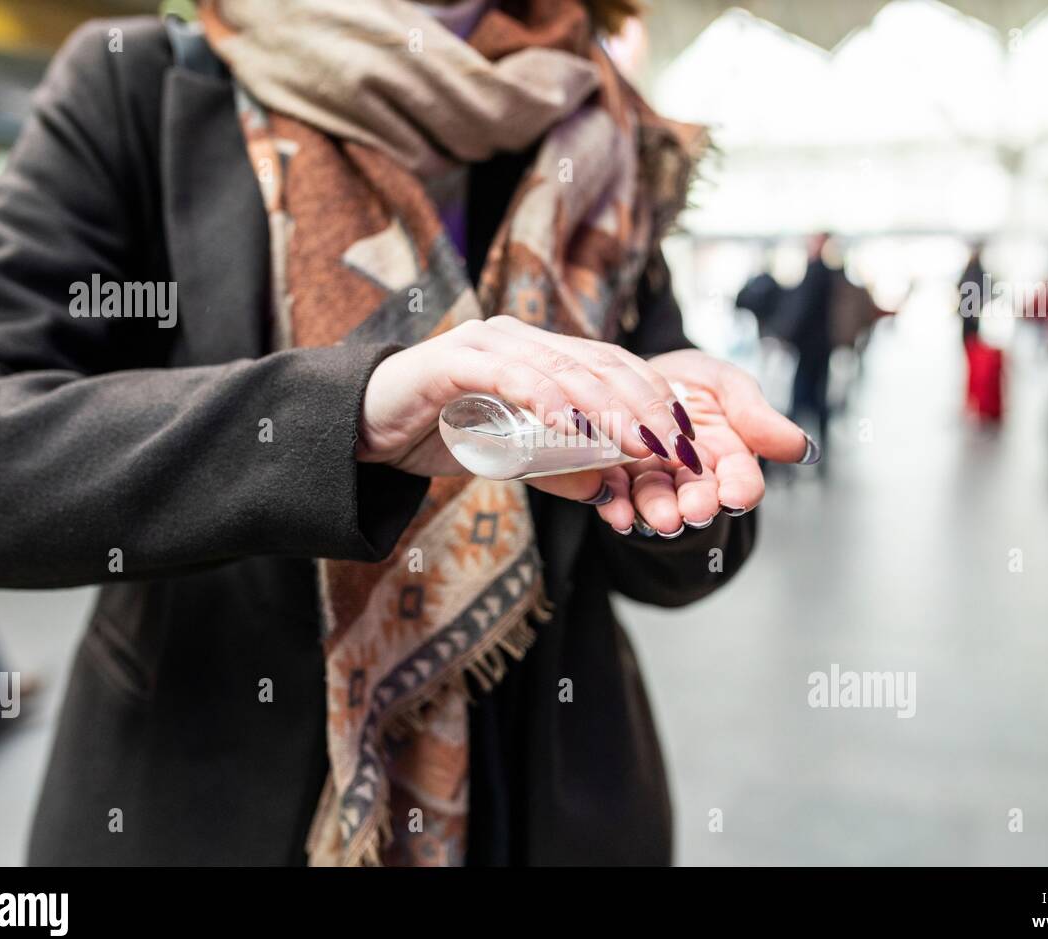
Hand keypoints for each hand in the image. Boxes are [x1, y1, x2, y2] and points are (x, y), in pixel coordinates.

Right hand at [358, 317, 714, 501]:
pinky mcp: (457, 358)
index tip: (687, 442)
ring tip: (640, 444)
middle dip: (646, 406)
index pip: (614, 367)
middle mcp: (522, 338)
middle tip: (677, 447)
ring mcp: (490, 342)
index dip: (656, 400)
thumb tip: (606, 491)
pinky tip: (573, 430)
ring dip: (609, 408)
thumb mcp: (508, 457)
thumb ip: (555, 468)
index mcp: (542, 354)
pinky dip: (547, 401)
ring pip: (566, 367)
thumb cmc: (435, 433)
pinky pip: (513, 376)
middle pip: (602, 363)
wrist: (360, 425)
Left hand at [587, 349, 816, 535]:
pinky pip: (616, 495)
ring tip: (658, 518)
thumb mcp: (726, 384)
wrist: (635, 376)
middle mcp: (692, 475)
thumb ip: (756, 415)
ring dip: (658, 511)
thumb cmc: (690, 381)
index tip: (735, 496)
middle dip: (697, 506)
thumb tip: (802, 447)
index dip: (741, 489)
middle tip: (692, 512)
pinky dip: (616, 506)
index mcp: (728, 455)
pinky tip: (616, 512)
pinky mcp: (617, 478)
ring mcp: (654, 479)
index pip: (742, 479)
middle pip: (699, 497)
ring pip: (658, 500)